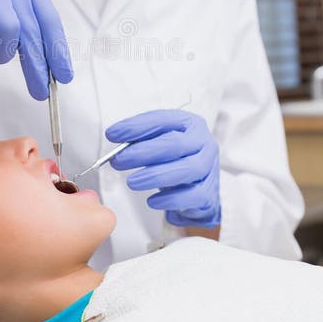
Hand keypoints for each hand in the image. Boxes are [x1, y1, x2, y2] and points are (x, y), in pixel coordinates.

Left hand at [106, 109, 220, 227]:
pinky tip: (151, 201)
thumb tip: (115, 138)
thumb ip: (139, 140)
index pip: (162, 120)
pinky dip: (170, 199)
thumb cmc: (174, 160)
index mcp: (190, 124)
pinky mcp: (209, 192)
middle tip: (119, 160)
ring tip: (132, 182)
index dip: (136, 127)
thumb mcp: (158, 143)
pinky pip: (192, 196)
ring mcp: (209, 167)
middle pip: (175, 144)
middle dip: (143, 152)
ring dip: (156, 175)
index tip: (112, 134)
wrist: (197, 188)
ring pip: (187, 169)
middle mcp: (204, 142)